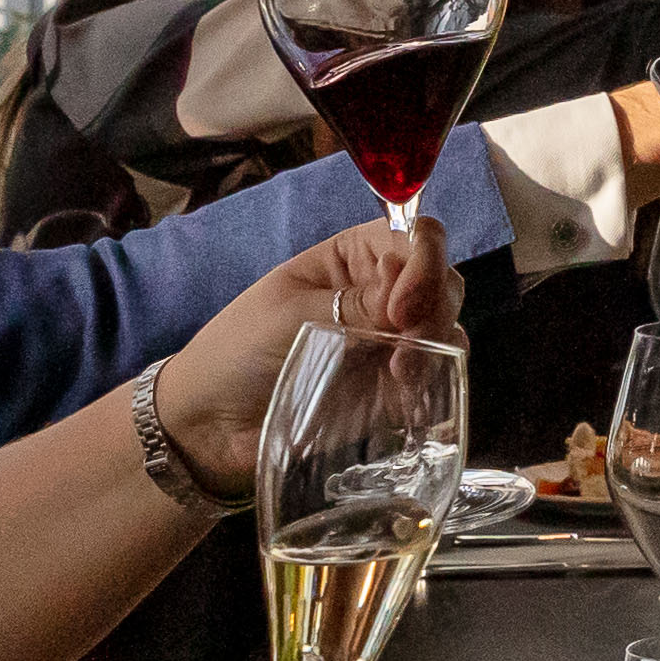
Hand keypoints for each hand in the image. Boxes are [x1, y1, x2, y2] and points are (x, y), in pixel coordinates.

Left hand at [172, 217, 443, 465]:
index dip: (423, 261)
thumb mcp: (290, 315)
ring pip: (447, 325)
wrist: (212, 424)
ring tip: (400, 374)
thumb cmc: (237, 352)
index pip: (412, 236)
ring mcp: (391, 339)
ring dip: (437, 343)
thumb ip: (355, 304)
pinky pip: (438, 372)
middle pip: (441, 279)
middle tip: (405, 342)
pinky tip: (404, 392)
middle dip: (435, 307)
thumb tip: (409, 285)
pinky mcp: (394, 386)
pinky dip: (435, 377)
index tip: (403, 306)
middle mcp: (379, 291)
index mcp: (351, 257)